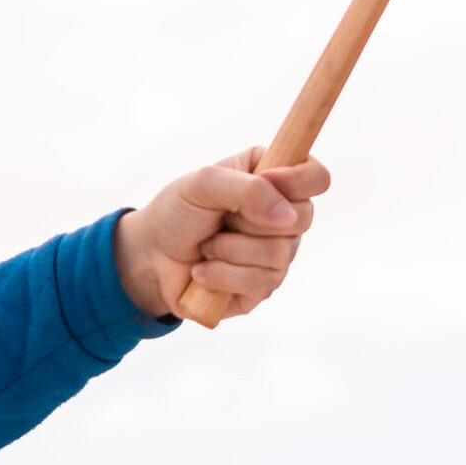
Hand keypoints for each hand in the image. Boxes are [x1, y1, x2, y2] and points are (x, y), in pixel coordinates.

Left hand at [114, 146, 329, 323]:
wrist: (149, 256)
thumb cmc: (178, 212)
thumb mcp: (203, 184)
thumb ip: (247, 189)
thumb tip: (286, 217)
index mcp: (273, 178)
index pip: (316, 177)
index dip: (298, 180)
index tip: (266, 180)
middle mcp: (282, 216)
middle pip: (303, 218)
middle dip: (250, 220)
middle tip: (221, 218)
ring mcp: (277, 254)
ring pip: (280, 254)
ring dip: (230, 249)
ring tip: (207, 246)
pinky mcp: (263, 287)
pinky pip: (261, 282)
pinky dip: (223, 275)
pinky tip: (203, 271)